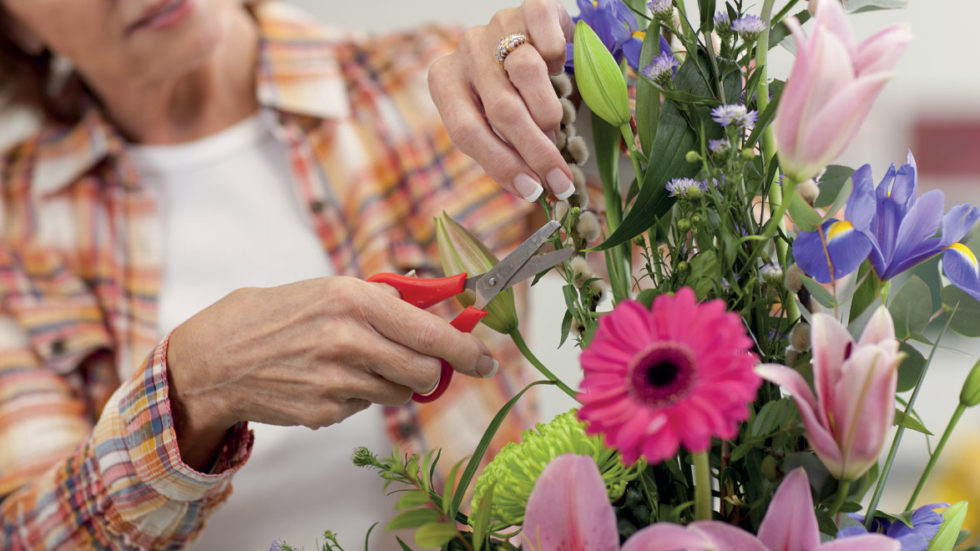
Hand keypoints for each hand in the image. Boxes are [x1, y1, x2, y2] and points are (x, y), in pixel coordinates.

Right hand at [165, 277, 495, 468]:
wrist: (217, 357)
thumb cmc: (277, 315)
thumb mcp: (331, 289)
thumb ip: (386, 299)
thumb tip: (438, 299)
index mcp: (354, 299)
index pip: (429, 332)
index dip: (465, 350)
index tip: (485, 360)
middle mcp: (348, 339)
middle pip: (424, 372)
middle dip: (431, 372)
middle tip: (422, 365)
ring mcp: (335, 380)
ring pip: (399, 393)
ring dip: (393, 383)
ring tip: (358, 364)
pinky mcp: (324, 411)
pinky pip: (366, 408)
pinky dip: (359, 397)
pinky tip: (328, 380)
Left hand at [429, 0, 574, 202]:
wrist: (531, 40)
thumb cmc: (510, 92)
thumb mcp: (492, 124)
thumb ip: (502, 152)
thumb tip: (531, 191)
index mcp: (445, 81)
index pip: (466, 131)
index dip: (502, 165)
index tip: (532, 190)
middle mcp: (466, 50)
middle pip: (502, 109)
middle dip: (535, 151)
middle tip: (560, 179)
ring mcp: (496, 25)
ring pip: (527, 73)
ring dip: (549, 112)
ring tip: (556, 127)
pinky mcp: (531, 8)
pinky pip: (548, 35)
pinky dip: (558, 56)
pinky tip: (559, 69)